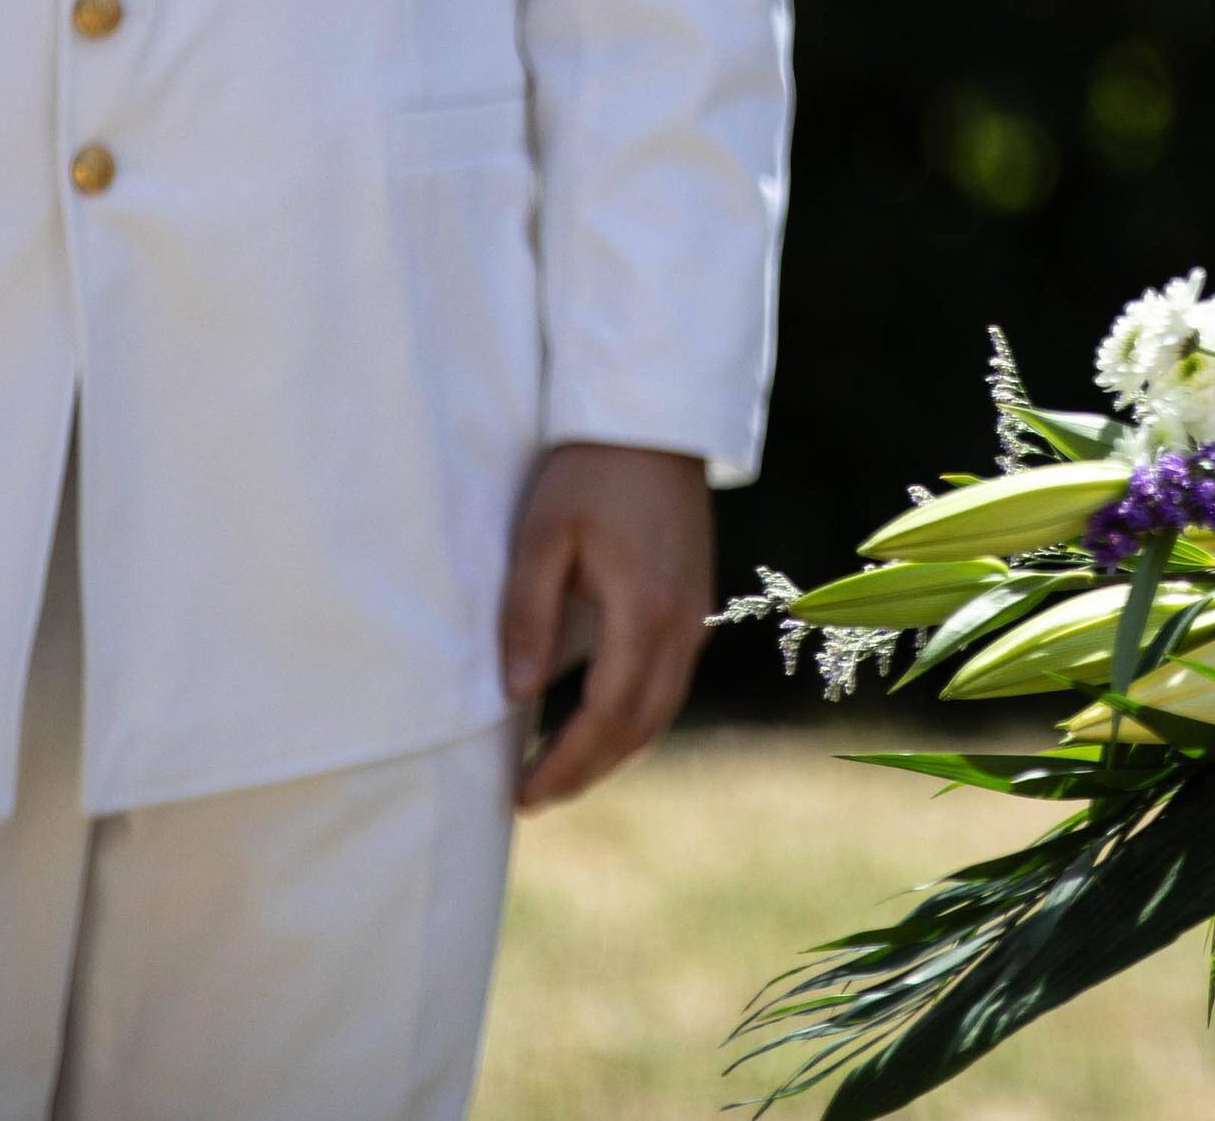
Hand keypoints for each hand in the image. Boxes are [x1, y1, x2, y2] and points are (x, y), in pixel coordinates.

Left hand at [501, 443, 712, 812]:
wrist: (657, 418)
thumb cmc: (590, 471)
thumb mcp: (542, 536)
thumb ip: (527, 617)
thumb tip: (517, 696)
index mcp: (645, 611)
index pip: (606, 715)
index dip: (565, 763)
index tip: (521, 793)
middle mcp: (683, 624)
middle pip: (640, 725)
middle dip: (586, 770)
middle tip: (531, 797)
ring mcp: (697, 616)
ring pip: (661, 709)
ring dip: (612, 749)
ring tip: (559, 771)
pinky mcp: (697, 604)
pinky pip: (670, 682)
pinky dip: (634, 717)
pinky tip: (597, 720)